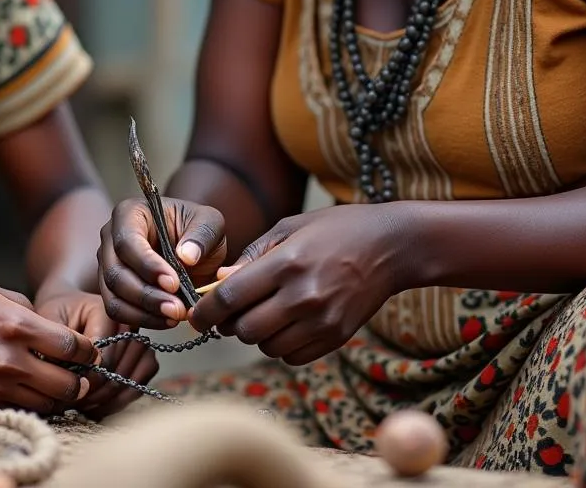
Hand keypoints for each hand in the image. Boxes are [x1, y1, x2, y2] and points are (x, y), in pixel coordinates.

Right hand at [0, 279, 100, 412]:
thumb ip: (28, 312)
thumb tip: (51, 332)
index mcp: (16, 324)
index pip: (71, 346)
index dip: (87, 350)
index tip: (89, 350)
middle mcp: (8, 358)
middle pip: (66, 383)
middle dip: (79, 379)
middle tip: (79, 373)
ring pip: (46, 403)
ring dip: (56, 395)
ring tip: (55, 383)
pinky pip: (17, 408)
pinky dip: (28, 402)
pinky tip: (26, 389)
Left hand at [35, 288, 158, 417]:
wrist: (67, 310)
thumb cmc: (57, 315)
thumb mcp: (50, 321)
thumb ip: (58, 343)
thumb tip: (72, 375)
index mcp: (106, 310)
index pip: (104, 354)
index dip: (86, 378)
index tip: (68, 389)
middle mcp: (128, 323)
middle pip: (119, 369)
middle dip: (96, 392)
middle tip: (74, 402)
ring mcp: (139, 339)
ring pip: (131, 379)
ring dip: (107, 399)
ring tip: (84, 405)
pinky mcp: (144, 357)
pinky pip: (139, 384)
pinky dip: (120, 400)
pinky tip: (98, 405)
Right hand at [97, 197, 227, 328]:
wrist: (193, 248)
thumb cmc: (197, 231)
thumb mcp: (209, 224)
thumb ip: (202, 236)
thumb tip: (186, 257)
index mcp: (129, 213)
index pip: (127, 241)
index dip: (148, 266)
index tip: (174, 283)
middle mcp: (110, 237)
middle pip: (116, 272)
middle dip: (147, 295)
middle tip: (177, 309)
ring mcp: (108, 264)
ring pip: (113, 296)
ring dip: (144, 313)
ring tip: (175, 317)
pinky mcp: (112, 289)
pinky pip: (118, 310)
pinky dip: (141, 320)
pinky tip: (166, 321)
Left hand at [188, 205, 406, 365]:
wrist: (390, 247)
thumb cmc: (334, 230)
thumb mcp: (289, 228)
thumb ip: (252, 256)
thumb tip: (219, 283)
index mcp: (287, 264)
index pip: (230, 298)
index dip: (205, 311)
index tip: (195, 315)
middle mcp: (303, 296)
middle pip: (245, 329)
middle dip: (228, 324)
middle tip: (228, 312)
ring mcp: (322, 321)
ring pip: (267, 347)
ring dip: (255, 335)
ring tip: (262, 312)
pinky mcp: (336, 337)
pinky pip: (292, 356)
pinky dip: (280, 346)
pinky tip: (285, 324)